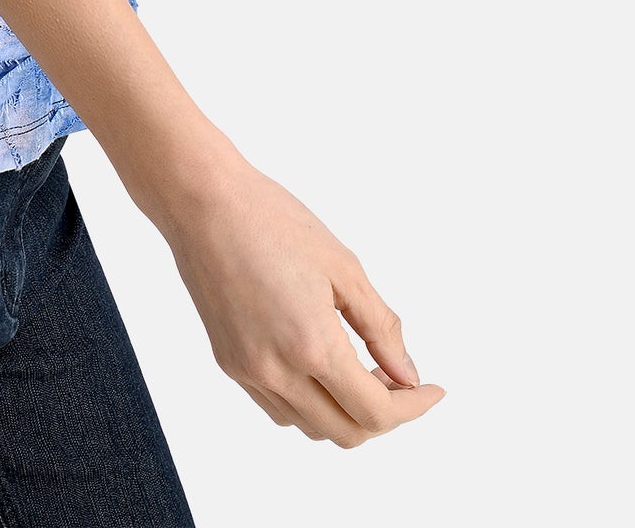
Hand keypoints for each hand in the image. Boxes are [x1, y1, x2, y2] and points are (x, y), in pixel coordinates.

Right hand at [161, 152, 447, 444]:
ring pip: (311, 428)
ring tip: (360, 370)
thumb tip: (407, 375)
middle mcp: (277, 370)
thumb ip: (380, 327)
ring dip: (345, 413)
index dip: (413, 408)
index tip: (432, 390)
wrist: (203, 201)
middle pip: (346, 433)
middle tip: (398, 380)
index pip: (376, 412)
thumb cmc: (271, 219)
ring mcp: (248, 371)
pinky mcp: (228, 363)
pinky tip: (320, 367)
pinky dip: (310, 405)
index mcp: (312, 344)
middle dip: (383, 416)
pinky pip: (279, 409)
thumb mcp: (342, 266)